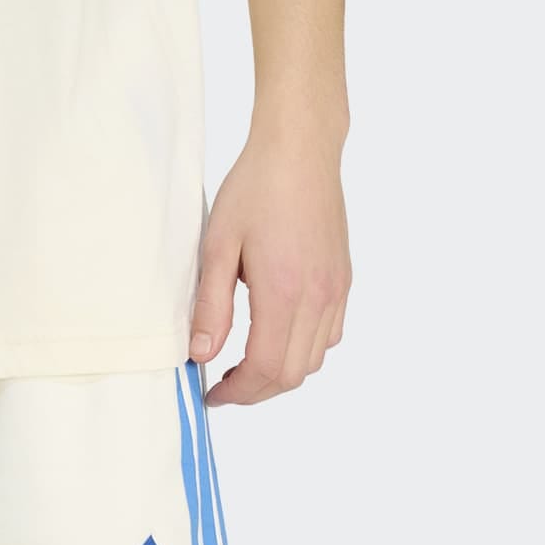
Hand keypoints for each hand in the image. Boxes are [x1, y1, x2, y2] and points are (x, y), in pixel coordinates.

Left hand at [189, 125, 349, 406]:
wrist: (300, 150)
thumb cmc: (256, 188)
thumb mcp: (218, 245)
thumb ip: (211, 305)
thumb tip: (201, 353)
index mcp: (284, 292)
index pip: (266, 369)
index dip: (238, 393)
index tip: (213, 394)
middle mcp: (318, 298)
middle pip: (293, 373)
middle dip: (257, 390)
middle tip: (224, 385)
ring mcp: (336, 290)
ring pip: (315, 359)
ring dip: (281, 372)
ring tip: (246, 364)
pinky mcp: (343, 280)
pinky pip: (330, 334)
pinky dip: (304, 349)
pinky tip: (277, 333)